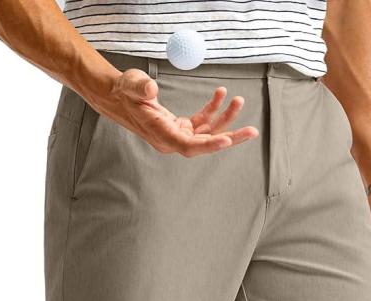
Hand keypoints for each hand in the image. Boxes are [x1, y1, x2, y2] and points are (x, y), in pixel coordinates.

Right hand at [98, 69, 258, 155]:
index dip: (209, 145)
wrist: (118, 96)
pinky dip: (213, 109)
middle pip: (206, 144)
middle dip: (230, 137)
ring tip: (239, 100)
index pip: (189, 145)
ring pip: (208, 131)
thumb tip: (151, 89)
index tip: (227, 140)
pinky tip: (221, 94)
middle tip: (252, 131)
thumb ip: (141, 88)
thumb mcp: (131, 85)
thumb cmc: (125, 92)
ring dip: (225, 118)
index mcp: (162, 135)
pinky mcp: (182, 126)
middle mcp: (173, 140)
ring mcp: (178, 134)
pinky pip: (202, 121)